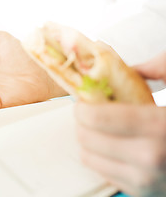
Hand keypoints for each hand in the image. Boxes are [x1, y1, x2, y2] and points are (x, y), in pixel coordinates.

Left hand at [75, 51, 165, 196]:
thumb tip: (117, 56)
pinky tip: (113, 145)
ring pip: (88, 158)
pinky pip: (102, 172)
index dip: (83, 105)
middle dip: (83, 121)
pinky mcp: (142, 193)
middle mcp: (150, 159)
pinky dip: (101, 157)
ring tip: (101, 128)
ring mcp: (146, 181)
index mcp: (159, 127)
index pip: (95, 118)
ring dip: (88, 139)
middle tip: (90, 110)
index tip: (86, 98)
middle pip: (86, 137)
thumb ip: (159, 68)